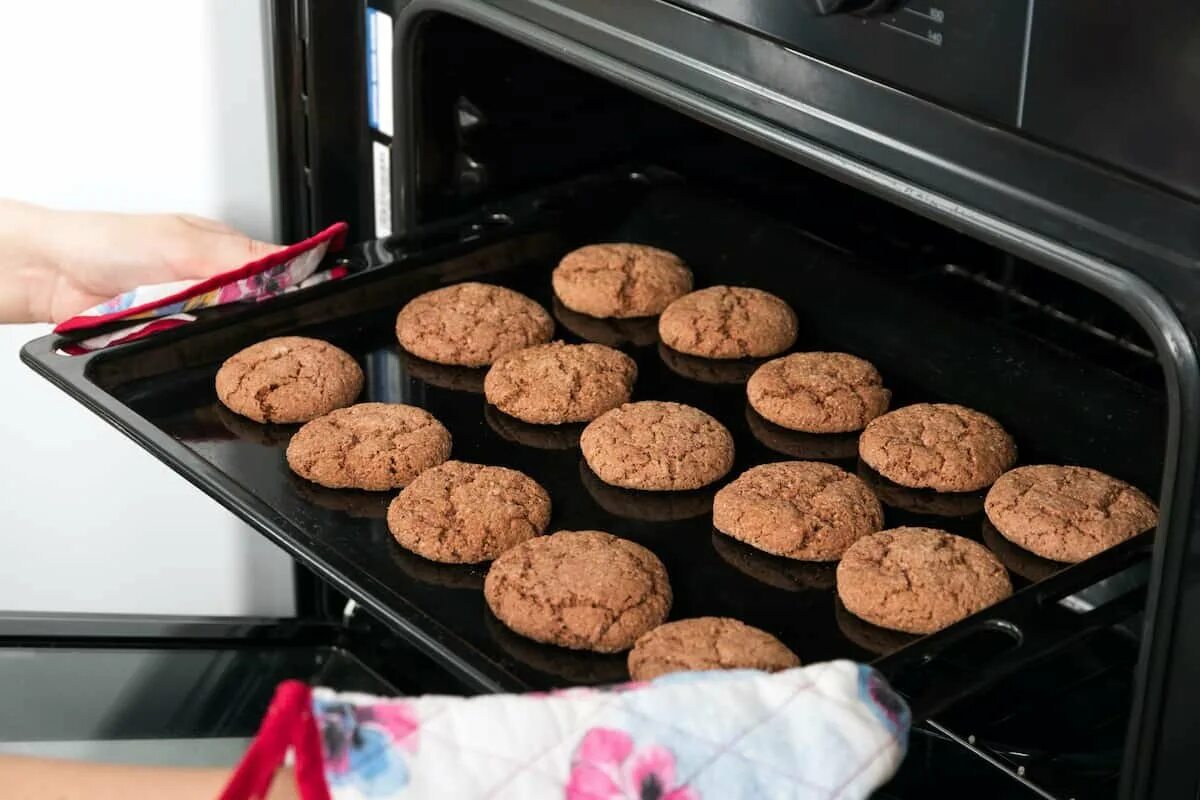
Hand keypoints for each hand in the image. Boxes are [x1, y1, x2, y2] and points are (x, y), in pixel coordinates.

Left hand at [0, 199, 281, 323]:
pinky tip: (184, 339)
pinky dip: (190, 348)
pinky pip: (195, 351)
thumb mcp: (182, 242)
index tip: (304, 300)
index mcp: (223, 248)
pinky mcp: (172, 337)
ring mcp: (192, 311)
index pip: (277, 269)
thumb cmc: (106, 242)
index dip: (293, 286)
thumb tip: (286, 269)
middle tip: (243, 314)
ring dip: (218, 334)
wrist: (50, 273)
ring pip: (227, 334)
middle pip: (256, 308)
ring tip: (201, 323)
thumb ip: (236, 258)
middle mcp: (211, 280)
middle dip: (253, 317)